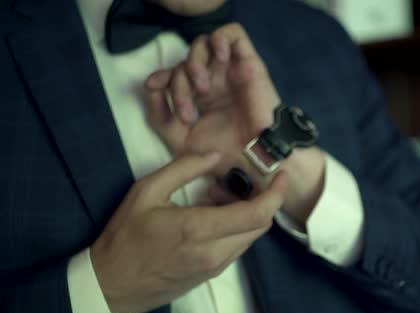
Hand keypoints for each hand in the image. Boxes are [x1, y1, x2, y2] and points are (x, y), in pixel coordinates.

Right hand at [90, 153, 287, 312]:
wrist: (111, 284)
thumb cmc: (125, 237)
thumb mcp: (146, 191)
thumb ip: (184, 169)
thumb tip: (215, 155)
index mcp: (199, 229)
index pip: (257, 214)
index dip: (277, 193)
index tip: (281, 175)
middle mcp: (215, 252)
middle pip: (261, 225)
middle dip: (262, 199)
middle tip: (242, 181)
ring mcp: (215, 267)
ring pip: (251, 236)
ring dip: (248, 213)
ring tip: (220, 195)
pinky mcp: (212, 274)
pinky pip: (237, 247)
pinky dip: (237, 227)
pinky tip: (214, 214)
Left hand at [145, 23, 324, 223]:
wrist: (252, 157)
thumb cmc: (221, 154)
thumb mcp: (179, 140)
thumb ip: (159, 116)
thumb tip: (151, 86)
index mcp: (201, 97)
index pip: (176, 73)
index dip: (162, 76)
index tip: (154, 87)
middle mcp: (215, 81)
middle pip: (185, 62)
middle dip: (179, 85)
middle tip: (187, 113)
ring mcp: (231, 71)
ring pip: (204, 44)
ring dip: (195, 62)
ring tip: (203, 87)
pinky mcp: (249, 63)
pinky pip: (234, 33)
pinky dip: (220, 38)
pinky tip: (219, 58)